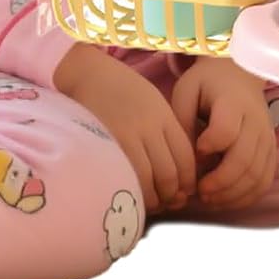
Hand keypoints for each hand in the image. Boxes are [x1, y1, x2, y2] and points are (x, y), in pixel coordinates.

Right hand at [54, 44, 195, 213]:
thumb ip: (166, 133)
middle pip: (169, 171)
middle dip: (173, 194)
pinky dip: (132, 189)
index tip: (186, 192)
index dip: (189, 181)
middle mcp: (149, 127)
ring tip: (152, 204)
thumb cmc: (123, 92)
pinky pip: (124, 173)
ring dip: (153, 197)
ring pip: (148, 177)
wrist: (89, 74)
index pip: (185, 157)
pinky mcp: (104, 141)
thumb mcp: (154, 106)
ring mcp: (126, 135)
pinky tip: (132, 195)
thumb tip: (177, 172)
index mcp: (165, 118)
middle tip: (171, 203)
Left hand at [170, 57, 276, 211]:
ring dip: (232, 193)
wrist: (239, 75)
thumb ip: (183, 122)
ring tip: (209, 198)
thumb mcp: (186, 91)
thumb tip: (187, 159)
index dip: (209, 147)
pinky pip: (264, 180)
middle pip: (244, 160)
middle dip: (220, 182)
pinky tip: (226, 199)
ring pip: (256, 175)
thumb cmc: (208, 84)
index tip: (196, 152)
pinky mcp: (270, 151)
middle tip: (198, 191)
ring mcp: (266, 138)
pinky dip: (247, 196)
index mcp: (233, 103)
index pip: (226, 131)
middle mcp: (255, 122)